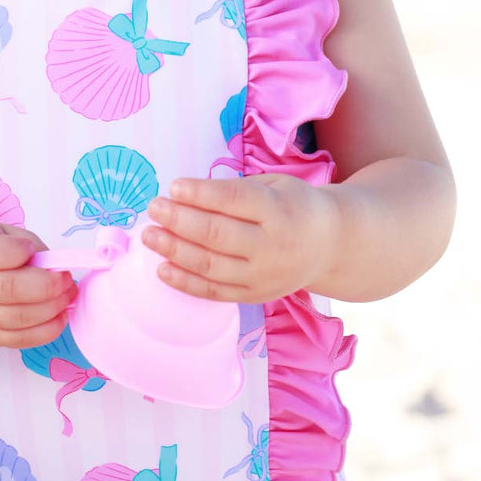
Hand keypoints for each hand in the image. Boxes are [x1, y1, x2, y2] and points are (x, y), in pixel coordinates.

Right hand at [0, 221, 75, 348]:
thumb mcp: (4, 234)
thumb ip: (27, 246)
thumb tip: (55, 268)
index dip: (16, 250)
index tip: (31, 249)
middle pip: (7, 289)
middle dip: (46, 286)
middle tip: (66, 279)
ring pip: (15, 319)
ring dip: (50, 309)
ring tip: (66, 296)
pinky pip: (18, 340)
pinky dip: (45, 331)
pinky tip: (59, 317)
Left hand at [141, 173, 338, 303]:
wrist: (330, 245)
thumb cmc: (294, 206)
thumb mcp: (274, 185)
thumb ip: (234, 190)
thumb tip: (184, 195)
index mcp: (279, 211)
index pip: (233, 201)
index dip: (200, 194)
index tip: (173, 186)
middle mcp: (272, 246)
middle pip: (217, 235)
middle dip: (179, 220)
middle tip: (154, 208)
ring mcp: (264, 276)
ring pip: (211, 266)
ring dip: (174, 251)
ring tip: (149, 235)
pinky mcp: (255, 296)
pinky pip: (214, 292)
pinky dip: (185, 282)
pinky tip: (162, 268)